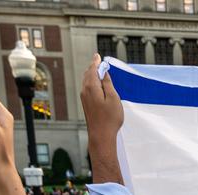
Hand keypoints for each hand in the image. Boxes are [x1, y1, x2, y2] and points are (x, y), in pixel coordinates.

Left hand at [81, 54, 123, 183]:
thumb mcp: (114, 98)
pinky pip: (87, 88)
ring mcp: (84, 98)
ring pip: (86, 81)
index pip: (93, 70)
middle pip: (88, 74)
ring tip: (97, 70)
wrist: (101, 135)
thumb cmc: (110, 119)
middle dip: (93, 66)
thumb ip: (108, 84)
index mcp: (92, 87)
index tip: (98, 55)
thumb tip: (104, 74)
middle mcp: (85, 91)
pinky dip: (91, 82)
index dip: (96, 62)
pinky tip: (95, 84)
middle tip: (97, 60)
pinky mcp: (86, 104)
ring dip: (91, 74)